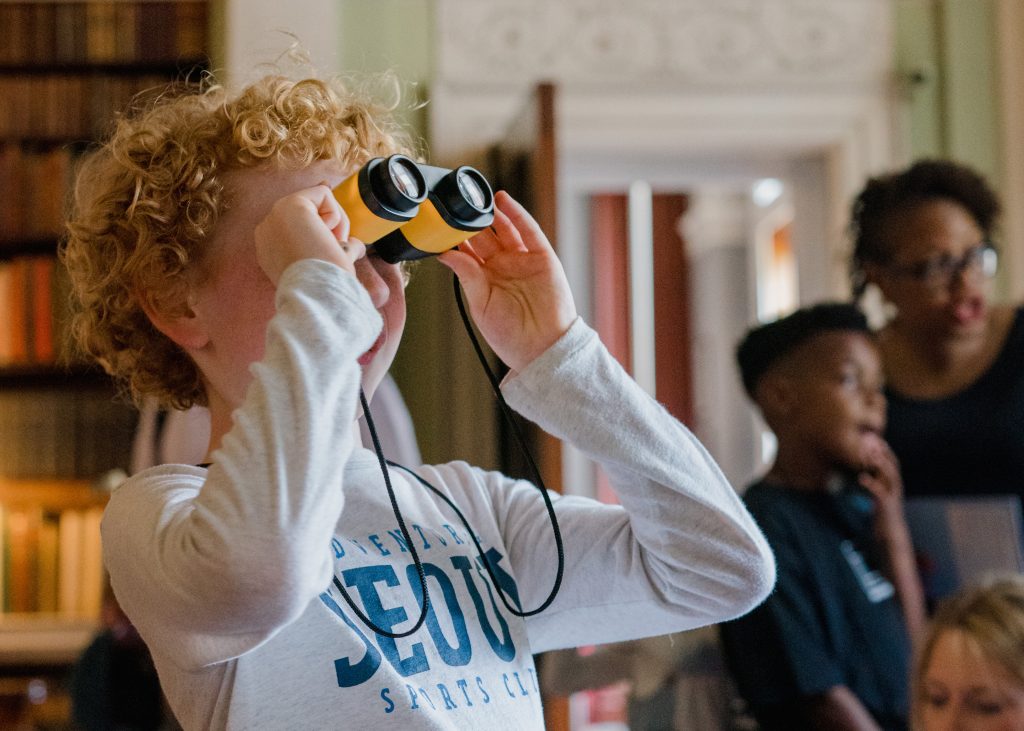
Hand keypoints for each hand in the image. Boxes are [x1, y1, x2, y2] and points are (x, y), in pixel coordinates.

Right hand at [254, 184, 364, 284]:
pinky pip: (324, 195)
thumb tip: (355, 245)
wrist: (316, 293)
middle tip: (333, 252)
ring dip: (336, 224)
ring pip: (318, 202)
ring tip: (331, 247)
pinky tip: (328, 237)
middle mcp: (266, 231)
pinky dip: (336, 216)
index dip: (325, 231)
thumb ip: (335, 250)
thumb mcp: (326, 267)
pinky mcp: (290, 204)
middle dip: (331, 229)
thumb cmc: (323, 287)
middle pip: (309, 213)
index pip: (299, 226)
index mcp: (270, 249)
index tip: (334, 249)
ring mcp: (274, 215)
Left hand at [438, 191, 576, 371]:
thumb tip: (446, 253)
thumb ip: (467, 276)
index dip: (455, 237)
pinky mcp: (543, 257)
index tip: (439, 221)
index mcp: (485, 280)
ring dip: (491, 213)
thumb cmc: (511, 336)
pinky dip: (516, 213)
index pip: (467, 252)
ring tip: (476, 196)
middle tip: (454, 203)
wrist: (543, 348)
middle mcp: (503, 267)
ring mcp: (523, 260)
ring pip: (504, 229)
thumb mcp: (481, 305)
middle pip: (483, 236)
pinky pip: (528, 230)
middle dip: (469, 221)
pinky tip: (502, 200)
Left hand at [858, 433, 905, 536]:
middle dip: (883, 451)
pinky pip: (880, 493)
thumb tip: (866, 471)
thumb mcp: (880, 494)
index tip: (873, 437)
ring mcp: (893, 496)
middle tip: (872, 440)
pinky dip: (871, 484)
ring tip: (870, 455)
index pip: (892, 461)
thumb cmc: (884, 513)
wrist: (891, 534)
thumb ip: (876, 482)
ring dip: (881, 464)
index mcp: (894, 483)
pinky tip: (862, 478)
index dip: (884, 448)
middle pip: (893, 464)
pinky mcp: (887, 506)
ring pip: (891, 476)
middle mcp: (896, 487)